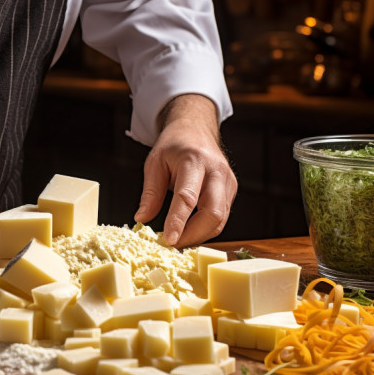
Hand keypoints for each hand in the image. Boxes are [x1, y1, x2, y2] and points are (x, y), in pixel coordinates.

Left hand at [133, 94, 236, 246]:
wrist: (197, 129)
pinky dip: (205, 229)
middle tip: (171, 245)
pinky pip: (221, 217)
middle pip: (213, 213)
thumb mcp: (154, 163)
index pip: (188, 197)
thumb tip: (142, 220)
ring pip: (220, 220)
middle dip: (193, 235)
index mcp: (194, 160)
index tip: (168, 240)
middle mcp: (216, 172)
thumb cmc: (174, 145)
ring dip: (199, 235)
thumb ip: (150, 193)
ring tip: (178, 241)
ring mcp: (228, 182)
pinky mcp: (231, 191)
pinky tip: (189, 233)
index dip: (178, 221)